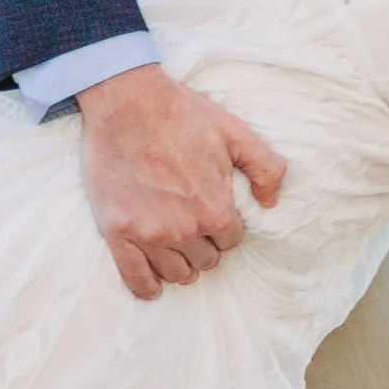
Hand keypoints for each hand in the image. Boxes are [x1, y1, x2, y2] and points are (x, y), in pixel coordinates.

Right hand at [77, 64, 286, 301]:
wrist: (127, 102)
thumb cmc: (181, 113)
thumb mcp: (236, 132)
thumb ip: (266, 167)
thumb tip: (271, 202)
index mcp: (216, 210)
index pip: (231, 240)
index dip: (224, 226)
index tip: (212, 212)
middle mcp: (185, 229)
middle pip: (205, 260)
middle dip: (203, 246)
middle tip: (192, 225)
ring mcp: (149, 234)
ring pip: (176, 273)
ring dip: (180, 265)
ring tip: (175, 248)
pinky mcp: (117, 232)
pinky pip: (134, 277)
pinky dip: (147, 286)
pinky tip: (154, 286)